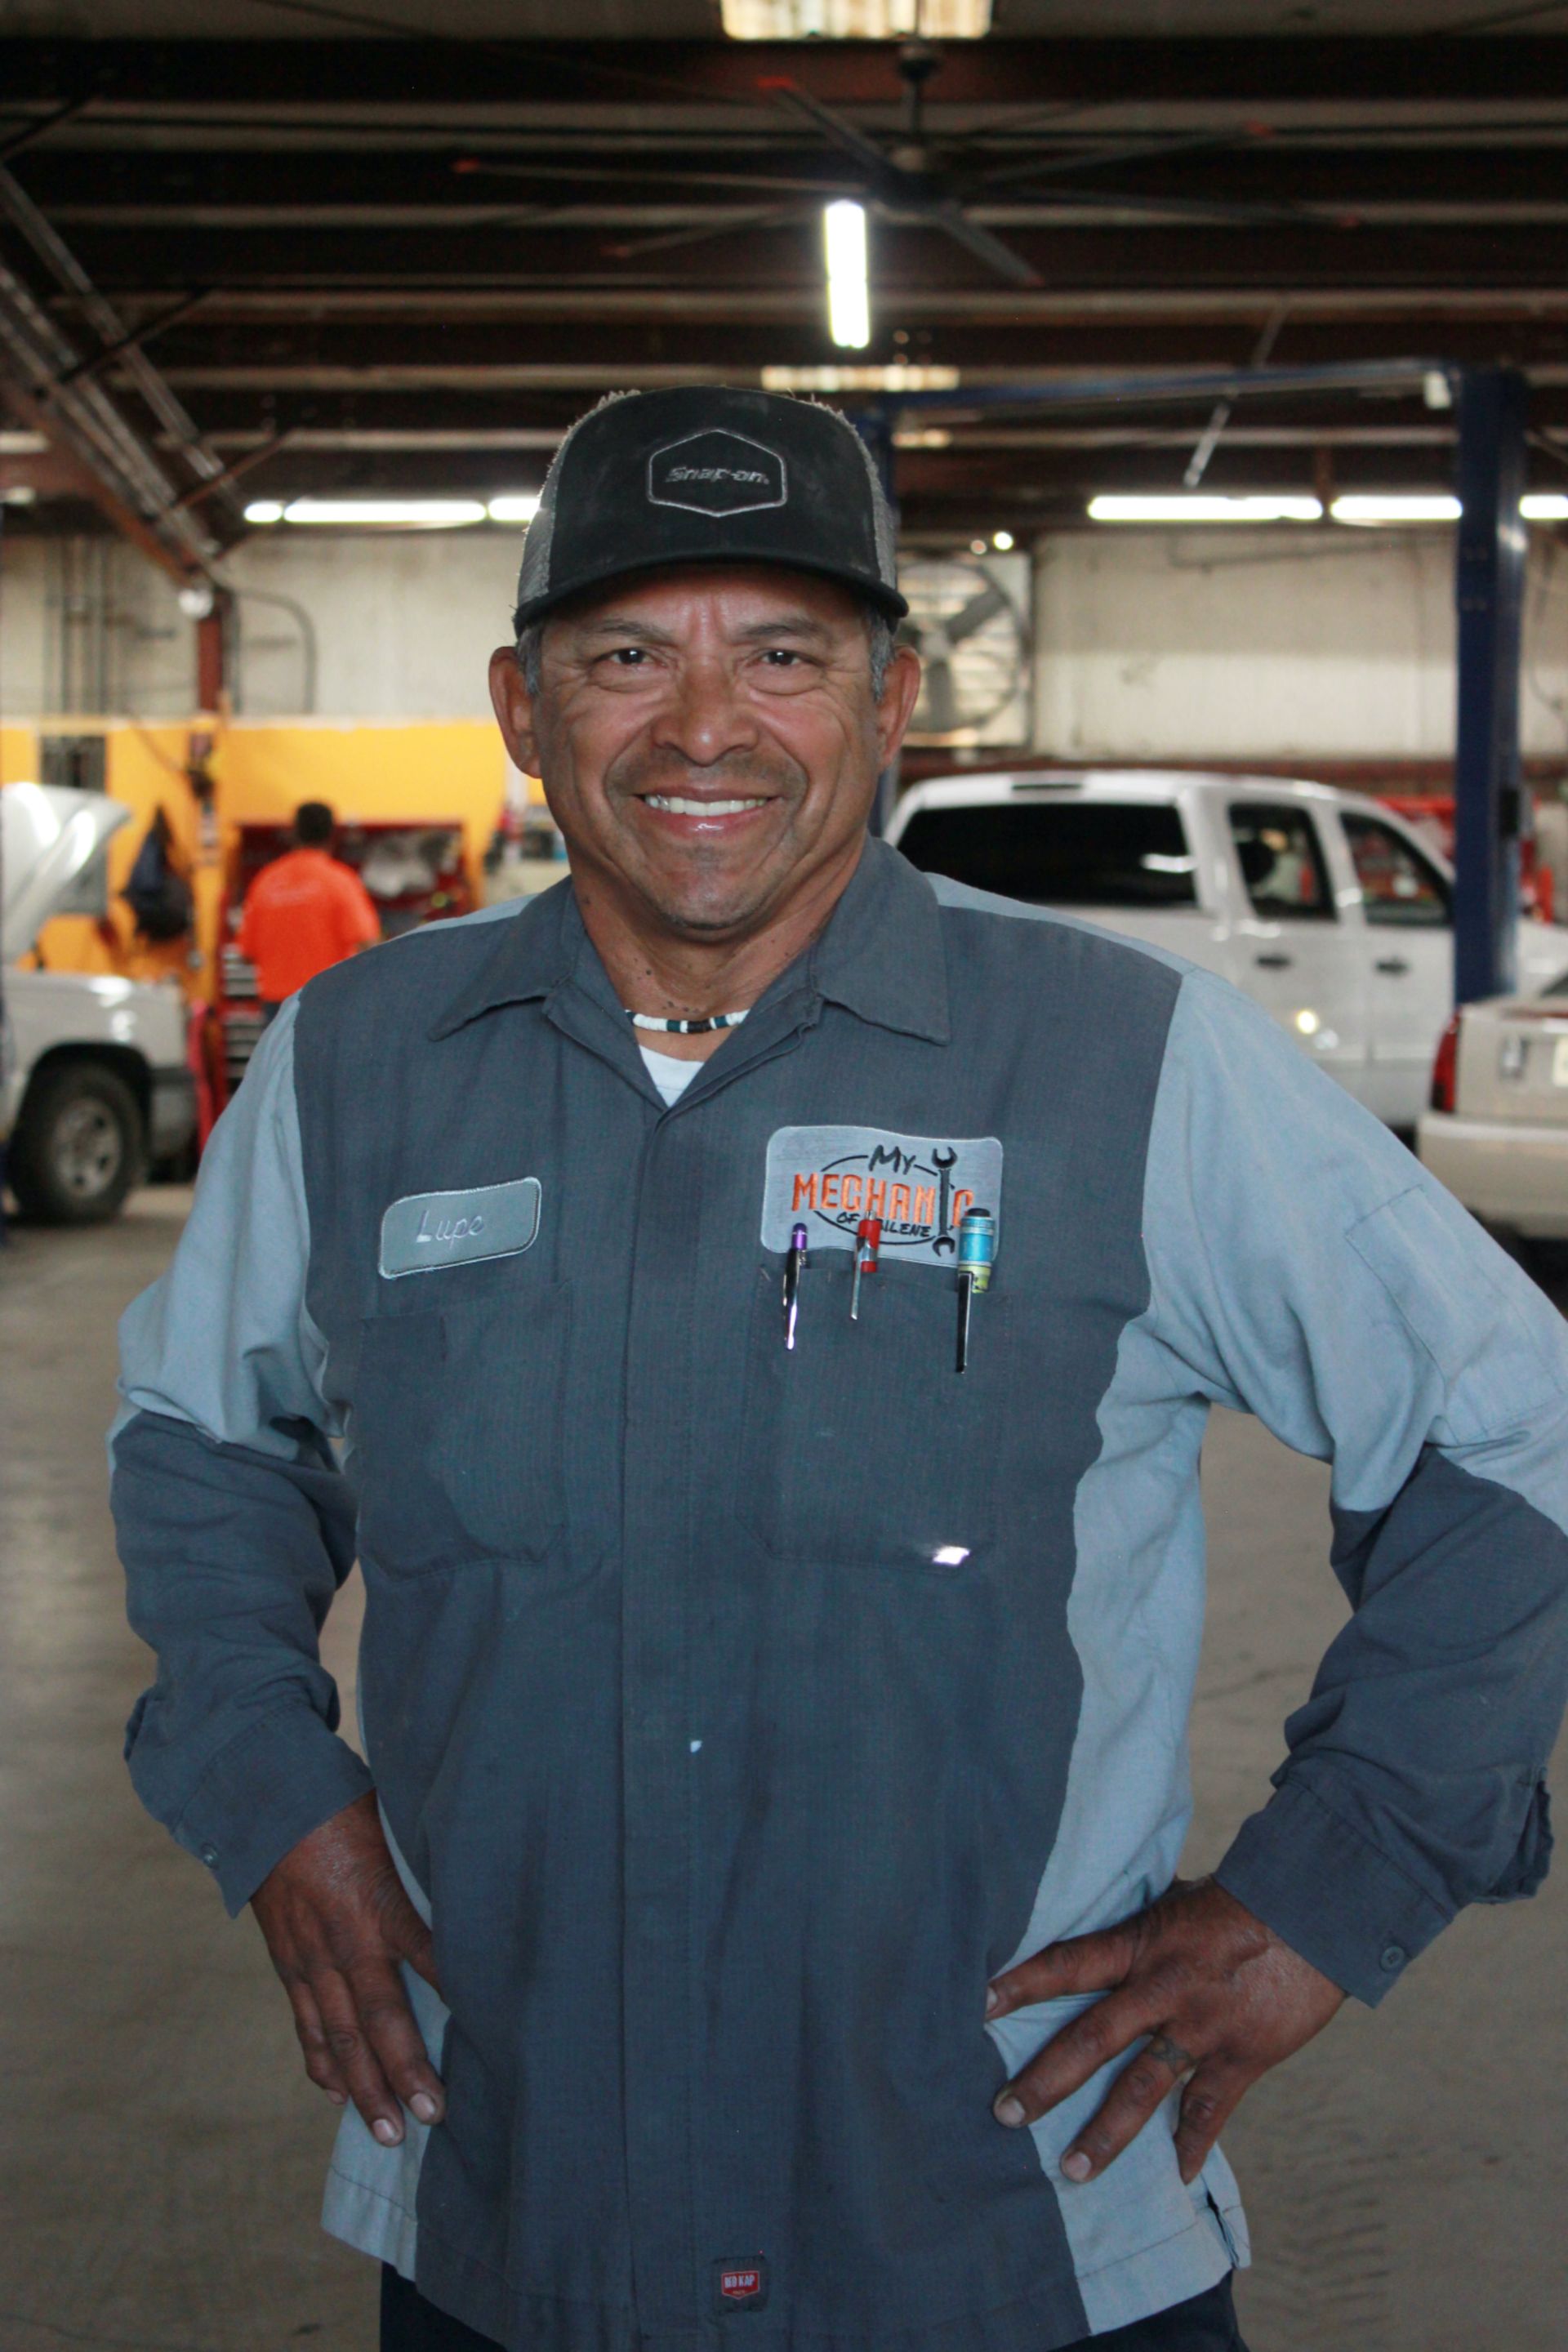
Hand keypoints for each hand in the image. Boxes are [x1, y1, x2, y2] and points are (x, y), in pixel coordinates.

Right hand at [251, 1791, 444, 2145]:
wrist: (267, 1805)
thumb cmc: (345, 1811)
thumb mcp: (396, 1830)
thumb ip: (427, 1871)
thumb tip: (478, 1887)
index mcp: (382, 1902)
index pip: (432, 1957)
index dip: (460, 1995)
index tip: (491, 2036)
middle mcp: (346, 1940)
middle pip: (381, 2018)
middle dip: (407, 2071)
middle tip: (433, 2115)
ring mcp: (311, 1958)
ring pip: (340, 2036)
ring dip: (365, 2088)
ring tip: (388, 2132)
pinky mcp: (288, 1965)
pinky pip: (306, 2024)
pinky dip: (320, 2064)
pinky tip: (337, 2096)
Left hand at [985, 1876, 1343, 2185]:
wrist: (1314, 1910)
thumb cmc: (1239, 1899)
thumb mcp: (1175, 1902)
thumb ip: (1138, 1927)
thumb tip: (1099, 1921)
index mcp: (1141, 1945)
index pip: (1067, 1964)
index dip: (1021, 1983)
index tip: (979, 2005)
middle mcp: (1162, 1991)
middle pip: (1090, 2040)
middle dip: (1045, 2081)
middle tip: (1005, 2114)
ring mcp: (1200, 2029)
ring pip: (1142, 2090)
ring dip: (1105, 2135)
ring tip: (1073, 2172)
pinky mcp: (1241, 2057)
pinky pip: (1211, 2112)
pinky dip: (1195, 2146)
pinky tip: (1180, 2178)